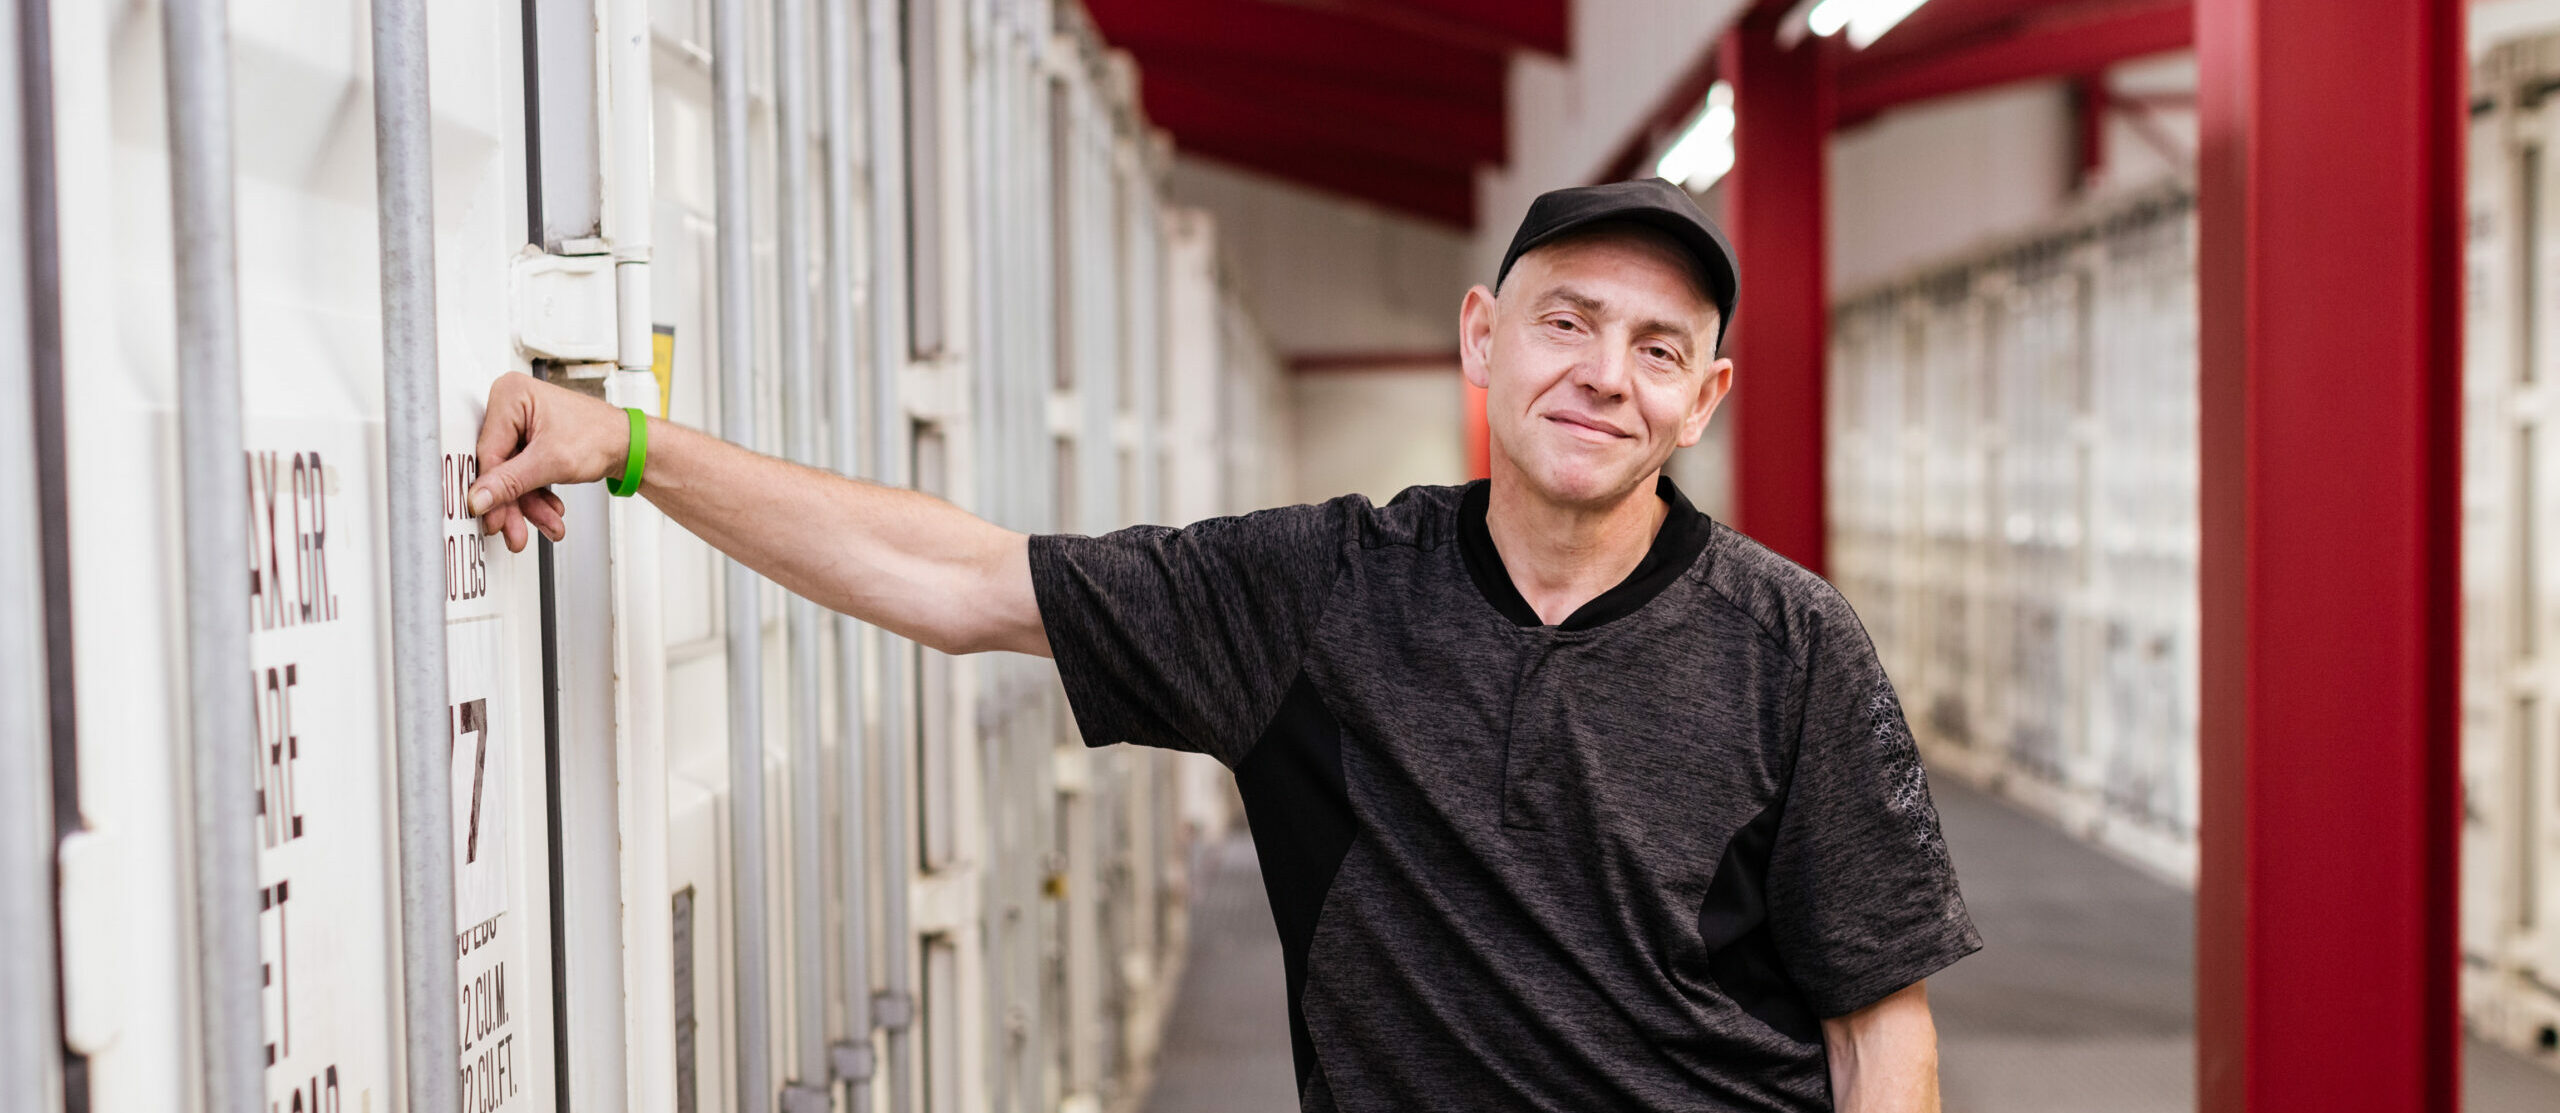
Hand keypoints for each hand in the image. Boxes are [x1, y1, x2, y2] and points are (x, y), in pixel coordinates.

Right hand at [468, 371, 628, 552]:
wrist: (629, 444)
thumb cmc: (601, 436)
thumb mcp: (551, 462)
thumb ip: (511, 483)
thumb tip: (479, 498)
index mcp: (510, 395)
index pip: (488, 452)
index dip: (491, 491)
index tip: (492, 519)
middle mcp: (511, 404)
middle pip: (499, 466)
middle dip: (514, 503)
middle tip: (515, 532)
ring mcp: (520, 422)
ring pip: (512, 474)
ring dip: (528, 504)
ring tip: (547, 524)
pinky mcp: (528, 439)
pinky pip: (523, 472)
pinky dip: (536, 495)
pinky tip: (550, 511)